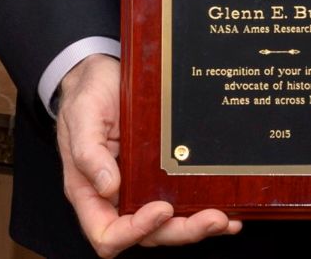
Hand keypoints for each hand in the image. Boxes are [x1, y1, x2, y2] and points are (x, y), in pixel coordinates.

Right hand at [54, 53, 239, 255]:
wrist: (103, 75)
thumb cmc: (86, 97)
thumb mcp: (83, 116)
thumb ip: (88, 153)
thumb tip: (109, 188)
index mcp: (90, 193)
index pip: (107, 233)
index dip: (134, 231)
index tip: (161, 209)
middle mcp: (116, 199)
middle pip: (148, 235)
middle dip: (181, 231)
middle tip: (213, 218)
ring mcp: (140, 190)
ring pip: (168, 226)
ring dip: (196, 227)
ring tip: (225, 219)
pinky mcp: (159, 178)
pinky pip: (180, 203)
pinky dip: (202, 210)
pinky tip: (228, 212)